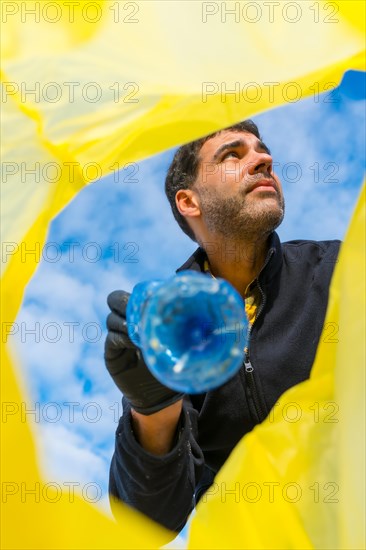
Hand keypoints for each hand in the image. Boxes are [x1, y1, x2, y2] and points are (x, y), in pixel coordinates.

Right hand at [104, 290, 182, 414]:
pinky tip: (136, 344)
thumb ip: (183, 322)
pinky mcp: (112, 353)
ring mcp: (117, 336)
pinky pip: (112, 338)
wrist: (161, 395)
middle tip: (141, 312)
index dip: (140, 293)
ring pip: (112, 319)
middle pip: (115, 300)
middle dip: (126, 302)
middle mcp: (127, 321)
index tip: (153, 297)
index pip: (132, 293)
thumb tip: (202, 296)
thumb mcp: (181, 340)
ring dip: (126, 322)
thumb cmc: (175, 362)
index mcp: (142, 313)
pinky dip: (122, 338)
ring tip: (142, 331)